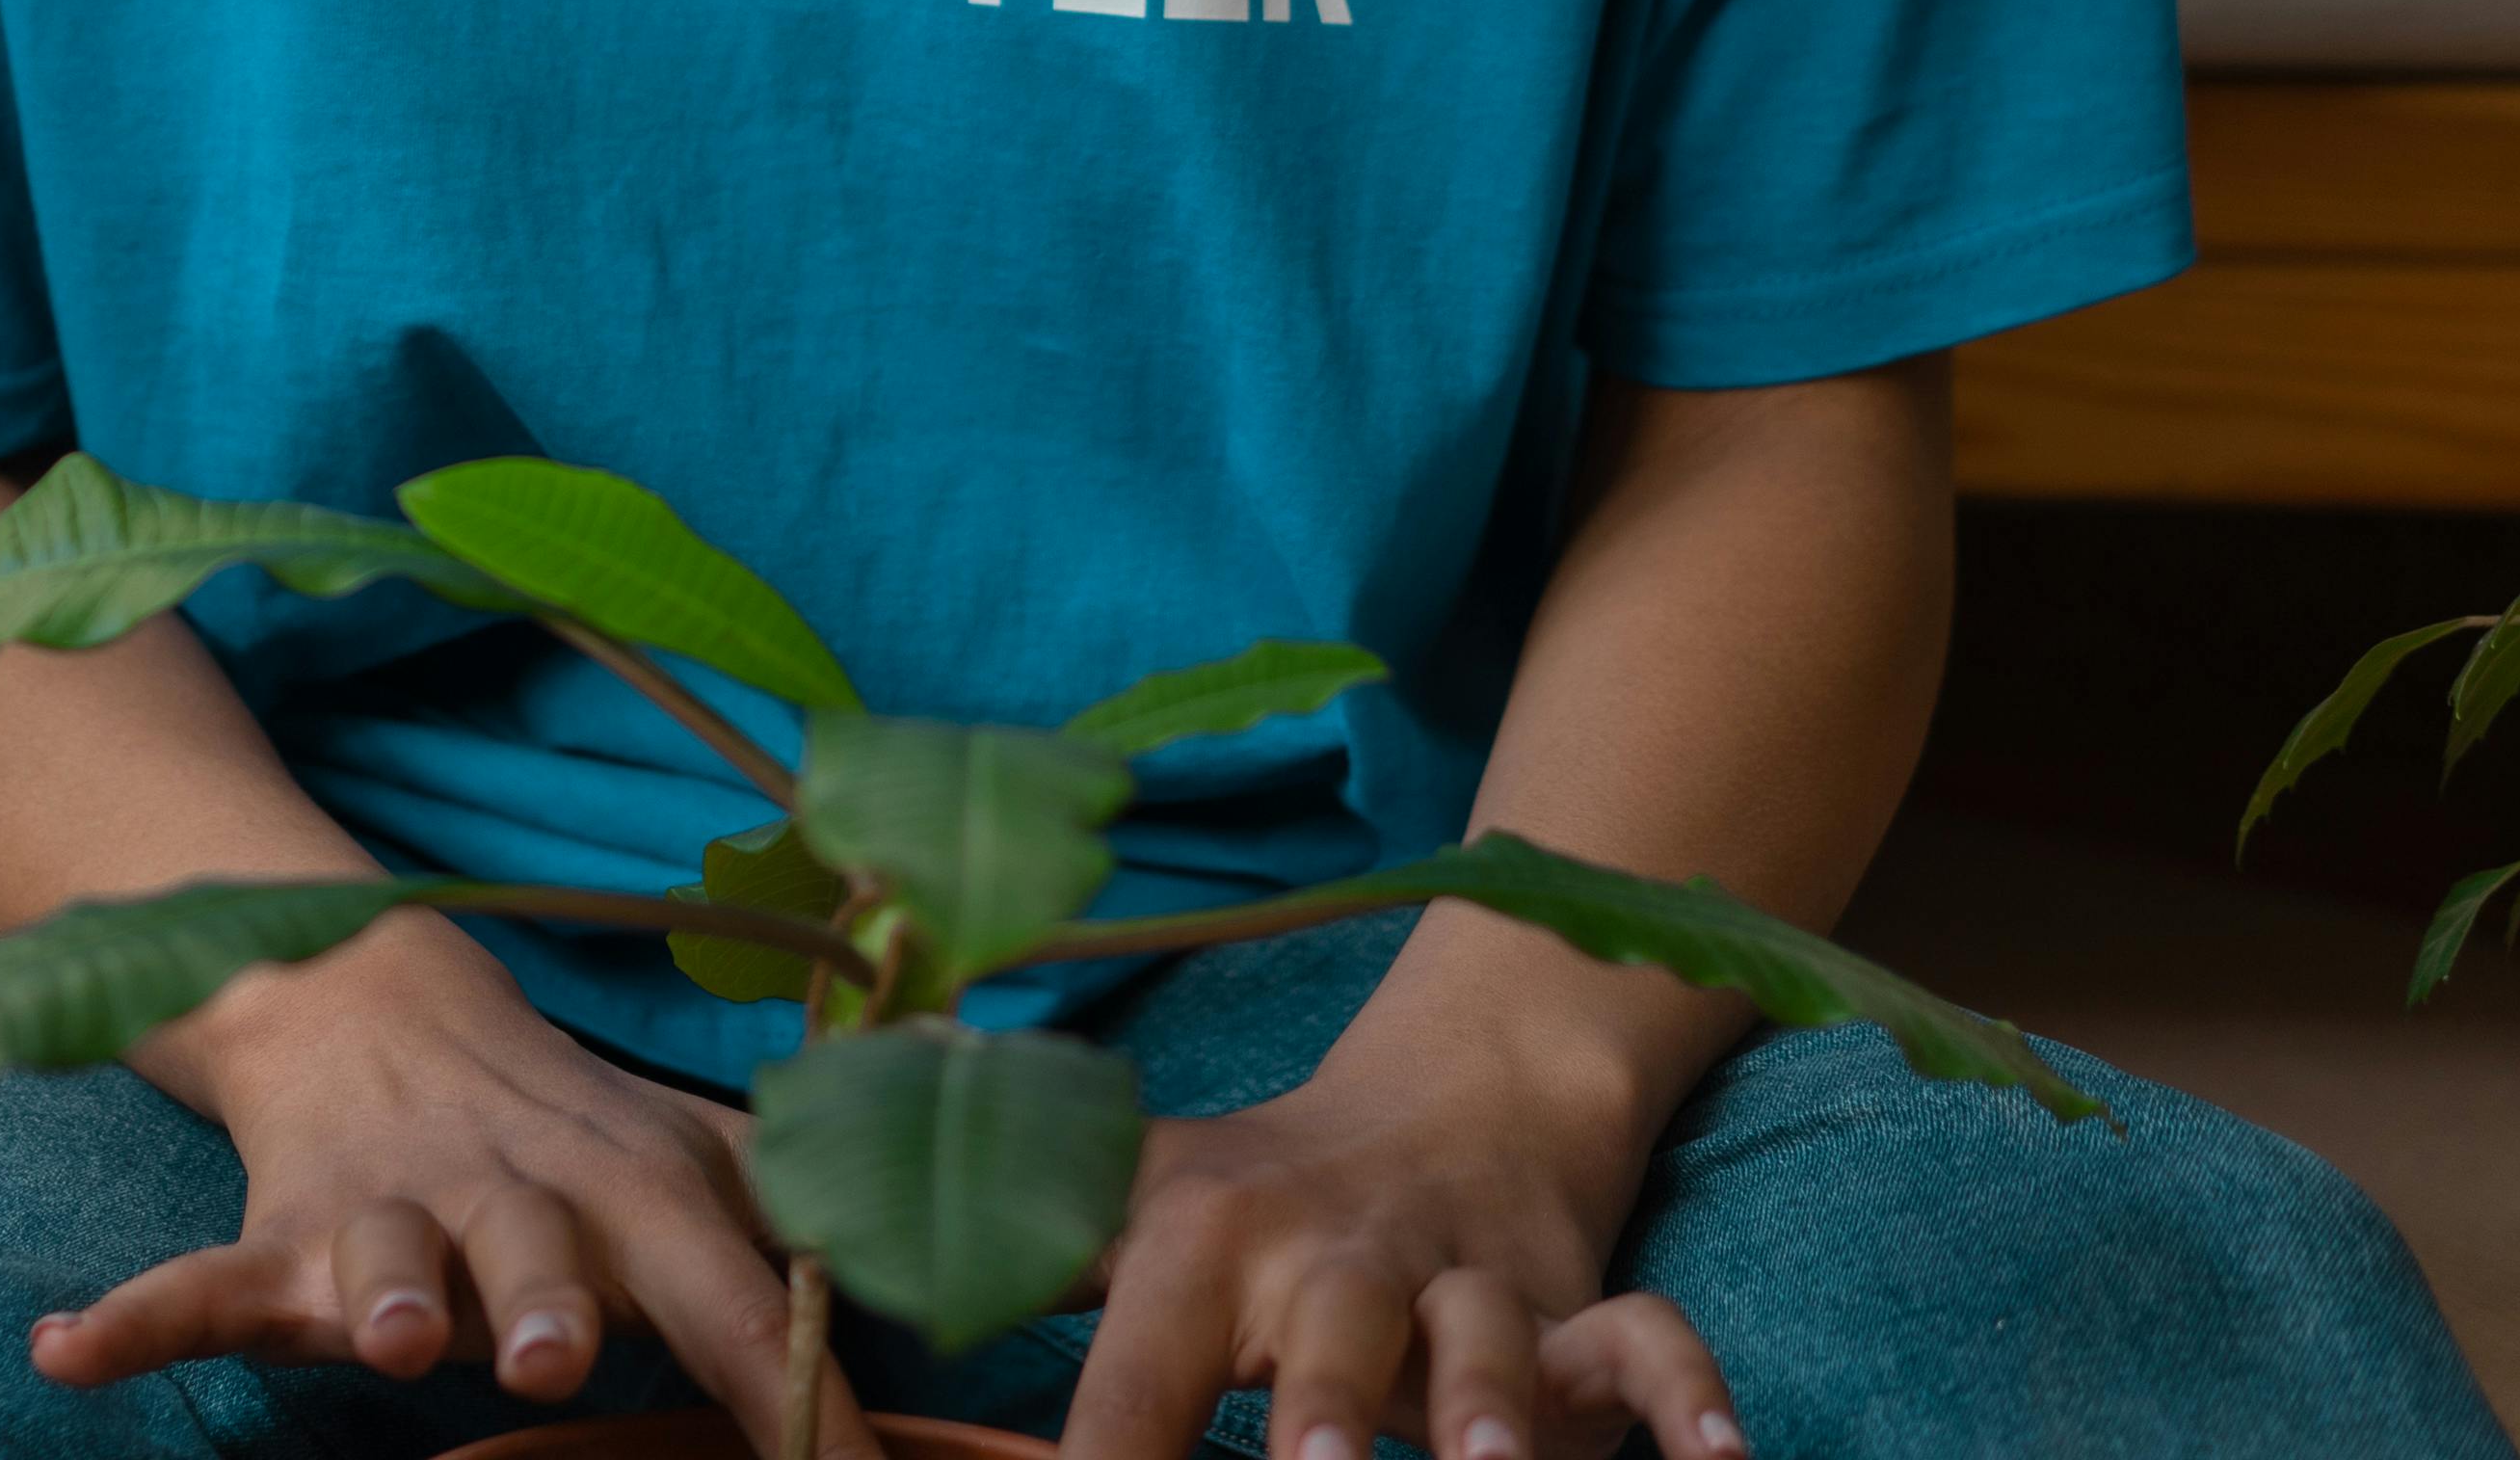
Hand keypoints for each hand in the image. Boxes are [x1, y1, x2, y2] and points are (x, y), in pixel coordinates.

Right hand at [36, 913, 879, 1453]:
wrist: (376, 997)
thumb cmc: (571, 1122)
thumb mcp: (702, 1148)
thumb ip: (822, 1215)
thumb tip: (1040, 1254)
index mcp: (634, 1184)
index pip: (729, 1294)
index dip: (792, 1389)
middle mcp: (513, 1193)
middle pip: (536, 1253)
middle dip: (544, 1307)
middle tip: (557, 1359)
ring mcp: (387, 1210)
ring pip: (382, 1253)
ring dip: (379, 1293)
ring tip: (376, 1336)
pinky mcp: (279, 1230)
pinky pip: (197, 1279)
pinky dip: (133, 1317)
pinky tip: (69, 1354)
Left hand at [1062, 1034, 1734, 1459]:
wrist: (1454, 1094)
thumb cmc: (1252, 1191)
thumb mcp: (1116, 1196)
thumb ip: (997, 1236)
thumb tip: (829, 1237)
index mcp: (1206, 1244)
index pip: (1140, 1368)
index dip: (1105, 1451)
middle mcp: (1339, 1263)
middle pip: (1332, 1341)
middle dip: (1322, 1414)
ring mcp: (1469, 1284)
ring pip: (1493, 1345)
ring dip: (1491, 1417)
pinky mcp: (1577, 1305)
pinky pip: (1652, 1344)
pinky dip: (1690, 1397)